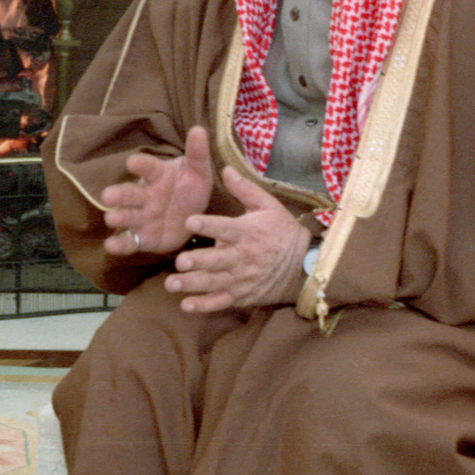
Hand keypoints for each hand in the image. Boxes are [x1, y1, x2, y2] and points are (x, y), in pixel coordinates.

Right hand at [100, 125, 216, 256]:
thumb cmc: (191, 189)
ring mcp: (142, 217)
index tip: (132, 162)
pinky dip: (119, 244)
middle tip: (108, 195)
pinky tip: (110, 246)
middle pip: (129, 193)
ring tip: (111, 218)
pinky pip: (129, 241)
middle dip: (119, 194)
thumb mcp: (199, 172)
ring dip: (118, 216)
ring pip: (126, 216)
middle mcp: (145, 196)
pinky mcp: (143, 238)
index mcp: (158, 176)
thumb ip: (197, 154)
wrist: (194, 218)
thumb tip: (198, 129)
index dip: (140, 165)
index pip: (147, 167)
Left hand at [166, 167, 311, 312]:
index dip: (207, 225)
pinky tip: (185, 305)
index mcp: (247, 232)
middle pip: (218, 260)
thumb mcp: (268, 205)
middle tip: (180, 262)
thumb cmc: (281, 231)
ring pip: (214, 283)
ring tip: (171, 284)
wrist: (303, 265)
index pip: (225, 228)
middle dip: (198, 262)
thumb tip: (224, 168)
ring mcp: (242, 279)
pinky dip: (204, 306)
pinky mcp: (241, 296)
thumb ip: (244, 189)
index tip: (190, 221)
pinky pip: (221, 302)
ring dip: (193, 285)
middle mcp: (243, 257)